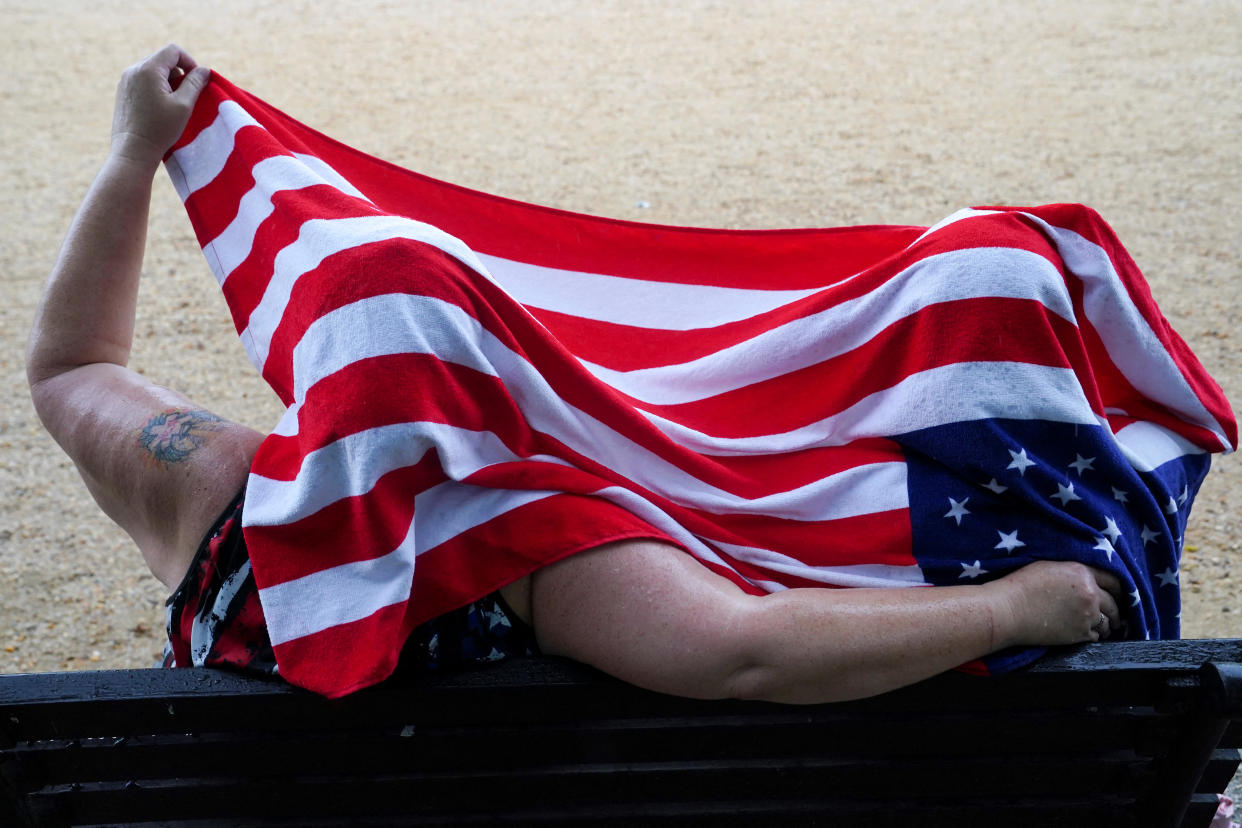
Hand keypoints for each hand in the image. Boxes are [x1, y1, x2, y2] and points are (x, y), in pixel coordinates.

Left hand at [111, 44, 210, 166]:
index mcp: (148, 69)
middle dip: (179, 71)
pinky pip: (143, 78)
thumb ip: (194, 83)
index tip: (197, 81)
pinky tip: (160, 107)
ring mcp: (126, 79)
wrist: (133, 150)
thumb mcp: (183, 105)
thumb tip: (204, 70)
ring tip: (173, 102)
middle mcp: (134, 69)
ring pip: (153, 68)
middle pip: (162, 58)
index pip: (173, 50)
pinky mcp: (123, 90)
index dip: (190, 62)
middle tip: (187, 94)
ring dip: (168, 79)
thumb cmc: (160, 129)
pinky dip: (156, 86)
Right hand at [992, 560, 1123, 646]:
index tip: (1117, 593)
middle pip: (1114, 604)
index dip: (1118, 588)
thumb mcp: (1050, 566)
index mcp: (1082, 573)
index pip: (1113, 580)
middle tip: (1115, 613)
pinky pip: (1097, 636)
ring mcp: (1087, 616)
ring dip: (1107, 624)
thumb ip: (1074, 571)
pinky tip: (1088, 632)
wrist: (1009, 610)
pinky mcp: (1080, 634)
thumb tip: (1084, 577)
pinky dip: (1095, 635)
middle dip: (1116, 609)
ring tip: (1103, 625)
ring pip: (1108, 622)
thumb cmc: (1021, 586)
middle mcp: (1090, 594)